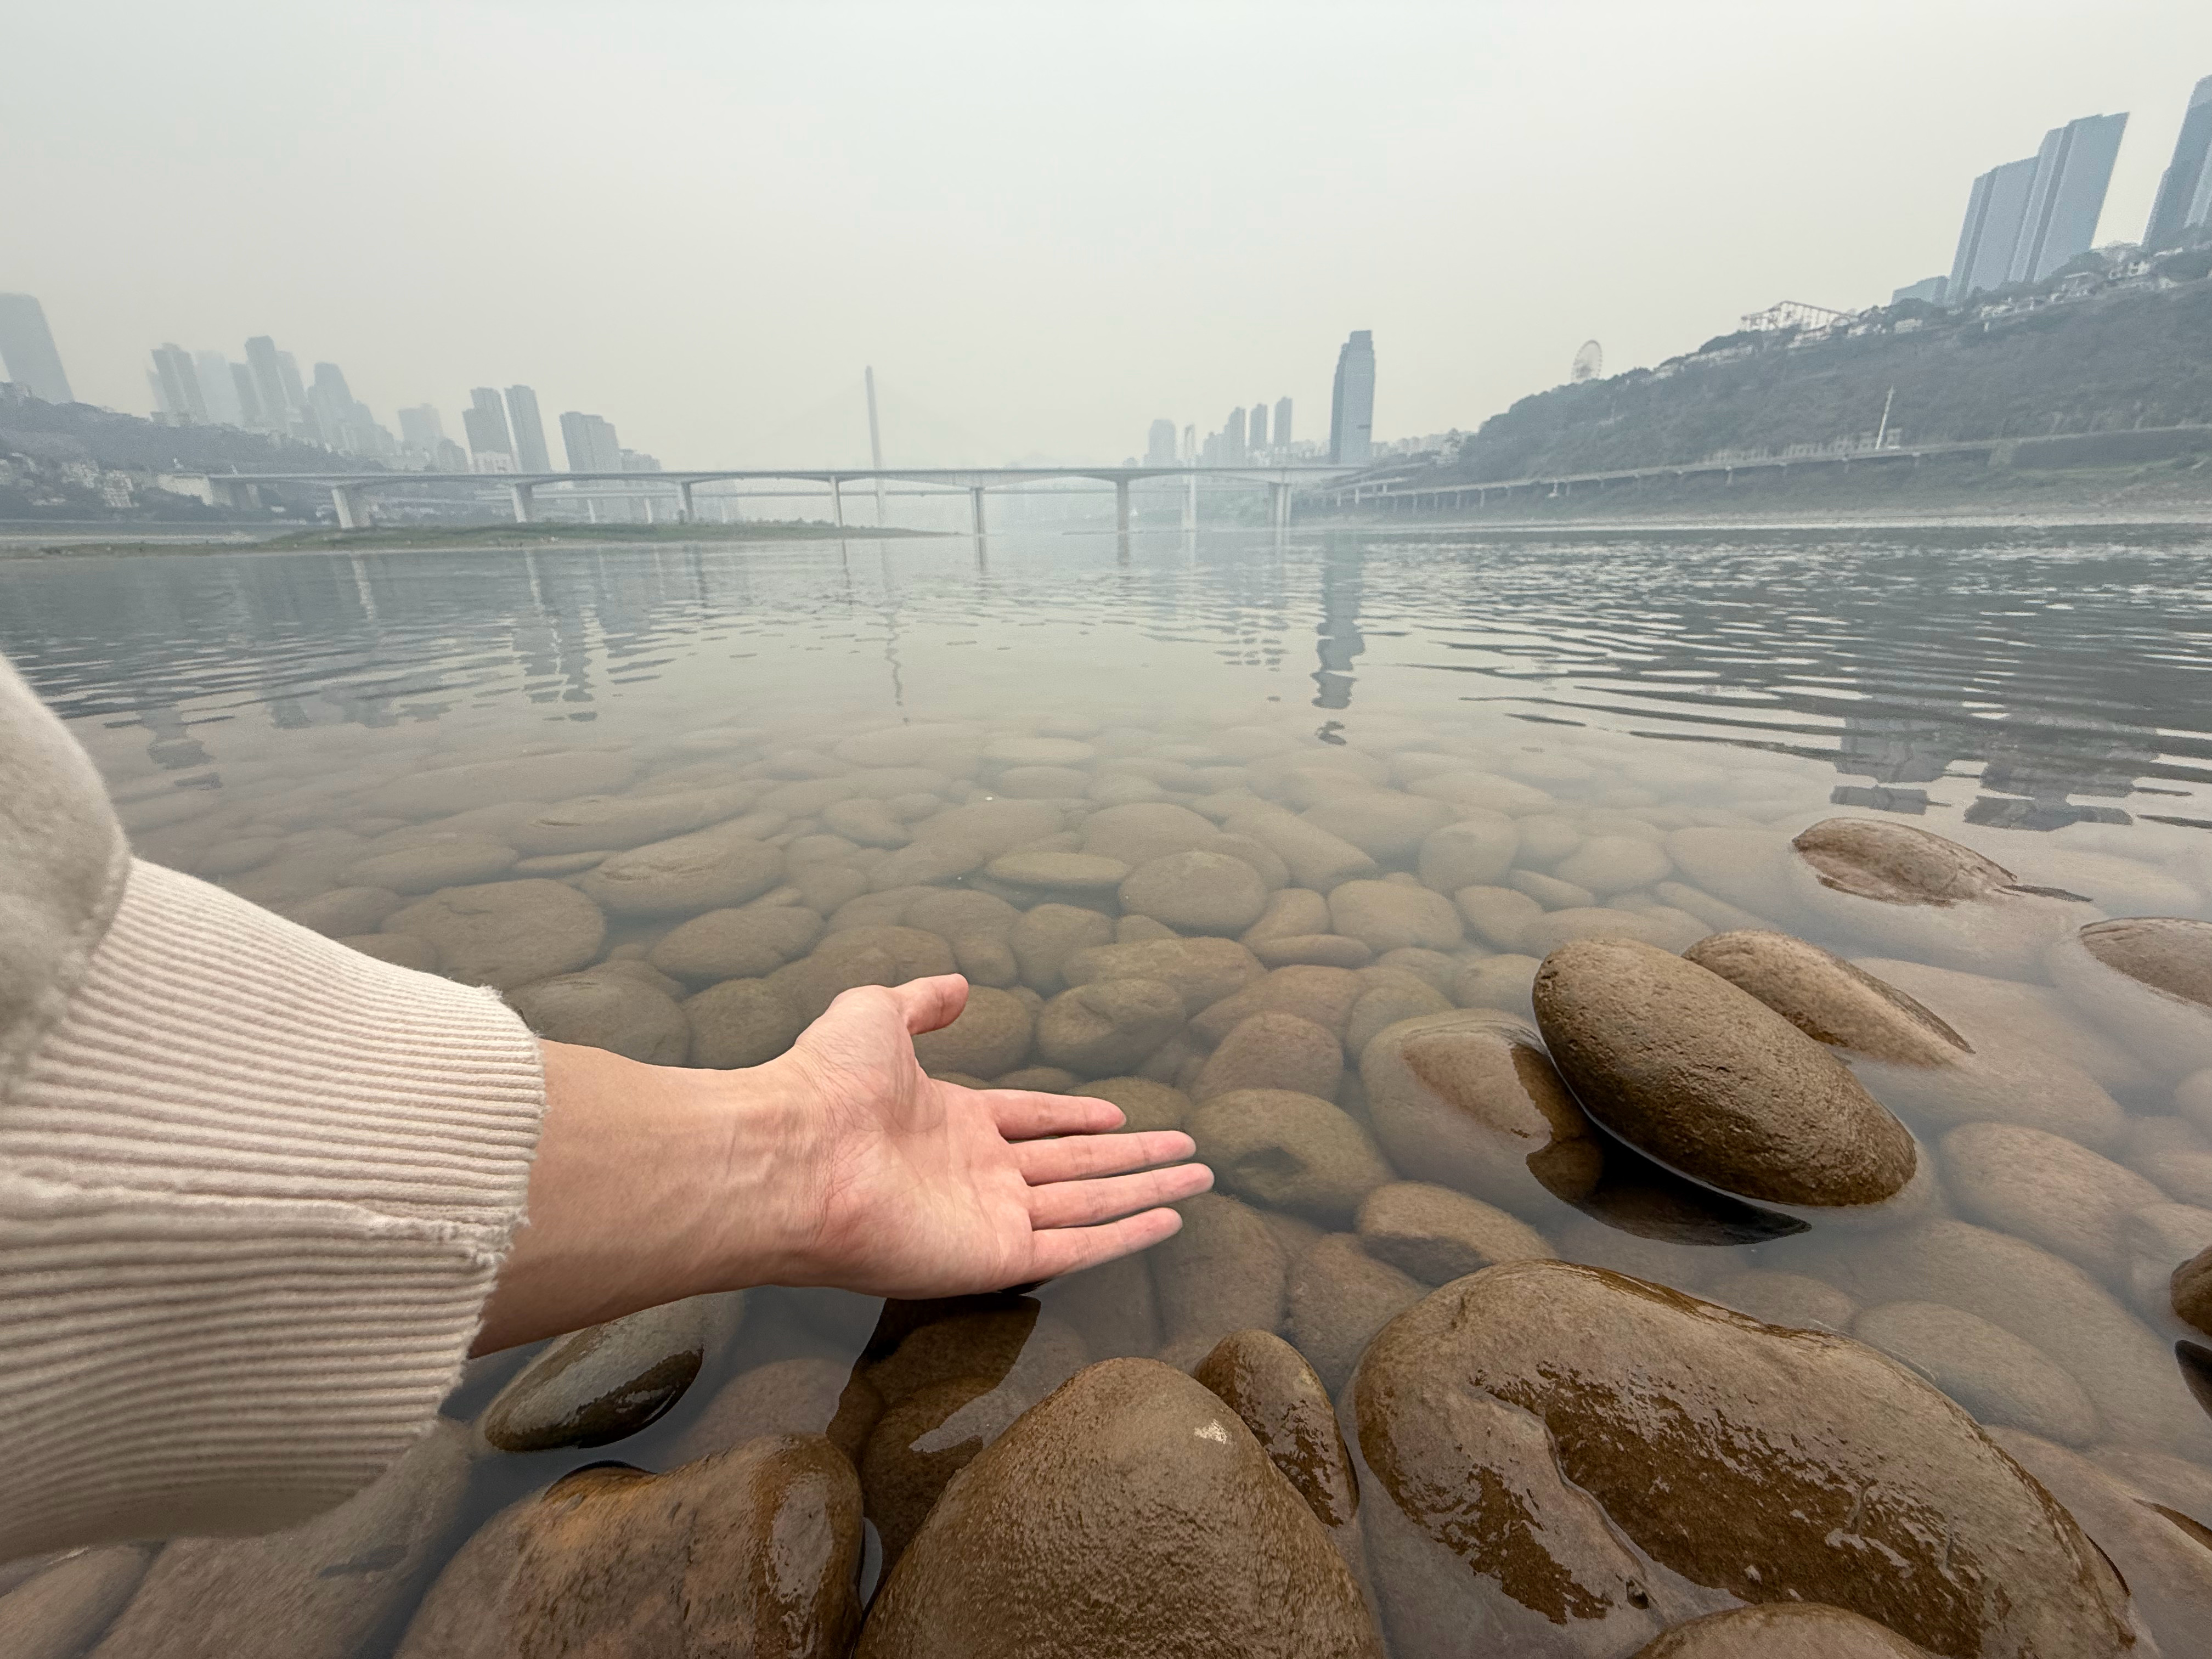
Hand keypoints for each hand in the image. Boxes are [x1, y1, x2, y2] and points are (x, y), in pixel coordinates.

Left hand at [474, 974, 1210, 1352]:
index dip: (1077, 1115)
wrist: (794, 1154)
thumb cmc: (824, 1082)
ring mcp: (989, 1217)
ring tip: (1201, 1182)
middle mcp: (977, 1173)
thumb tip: (958, 984)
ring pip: (1088, 1203)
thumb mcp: (875, 1014)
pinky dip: (1125, 1235)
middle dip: (1133, 1158)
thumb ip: (921, 1003)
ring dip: (1145, 1191)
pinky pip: (1076, 1246)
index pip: (1033, 1120)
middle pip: (1074, 1164)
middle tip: (1188, 1153)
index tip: (1123, 1113)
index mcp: (951, 1121)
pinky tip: (1167, 1219)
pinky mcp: (996, 1256)